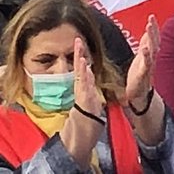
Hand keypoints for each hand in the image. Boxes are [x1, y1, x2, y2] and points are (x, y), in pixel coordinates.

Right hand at [61, 40, 104, 167]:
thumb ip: (88, 90)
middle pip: (81, 70)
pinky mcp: (84, 105)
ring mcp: (82, 97)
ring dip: (81, 65)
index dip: (83, 56)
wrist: (80, 139)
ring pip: (81, 78)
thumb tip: (88, 78)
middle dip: (79, 54)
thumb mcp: (91, 103)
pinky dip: (84, 80)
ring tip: (80, 51)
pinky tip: (85, 71)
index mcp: (85, 90)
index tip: (81, 43)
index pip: (84, 70)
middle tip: (78, 40)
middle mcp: (82, 91)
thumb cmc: (87, 122)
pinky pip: (83, 90)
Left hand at [125, 16, 159, 107]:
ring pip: (152, 50)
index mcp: (150, 53)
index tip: (151, 16)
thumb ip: (145, 44)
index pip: (153, 38)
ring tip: (149, 28)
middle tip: (151, 19)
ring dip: (151, 38)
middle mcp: (152, 58)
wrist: (138, 95)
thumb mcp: (142, 57)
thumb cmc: (139, 75)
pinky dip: (146, 56)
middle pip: (154, 41)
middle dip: (153, 29)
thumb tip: (148, 31)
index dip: (153, 27)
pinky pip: (146, 64)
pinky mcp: (143, 74)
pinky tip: (144, 48)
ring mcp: (149, 65)